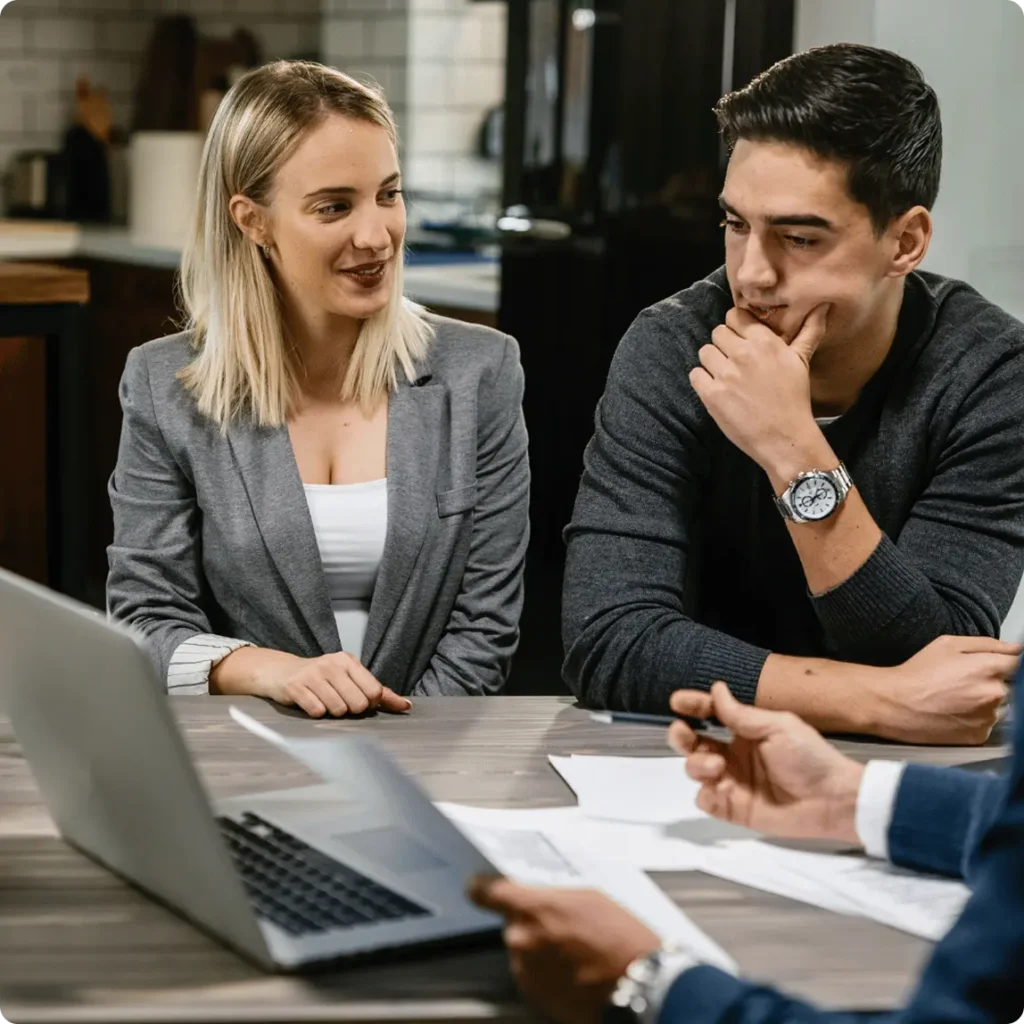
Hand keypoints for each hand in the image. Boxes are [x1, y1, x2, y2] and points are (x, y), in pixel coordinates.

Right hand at [211, 647, 411, 718]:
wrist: (280, 672)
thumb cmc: (321, 678)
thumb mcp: (350, 678)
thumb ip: (379, 692)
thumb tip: (407, 706)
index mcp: (348, 661)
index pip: (373, 692)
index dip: (367, 703)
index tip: (357, 700)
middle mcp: (332, 664)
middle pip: (357, 704)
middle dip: (349, 709)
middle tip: (337, 701)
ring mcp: (313, 674)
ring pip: (337, 710)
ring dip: (331, 712)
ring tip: (323, 701)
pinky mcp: (296, 686)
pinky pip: (317, 712)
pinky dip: (315, 713)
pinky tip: (310, 703)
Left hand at [468, 877, 658, 1023]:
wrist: (637, 984)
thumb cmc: (619, 937)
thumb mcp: (587, 896)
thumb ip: (552, 894)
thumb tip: (537, 895)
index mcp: (532, 907)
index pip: (487, 892)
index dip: (481, 888)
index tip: (477, 887)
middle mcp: (521, 939)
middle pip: (513, 924)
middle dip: (531, 924)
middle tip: (561, 927)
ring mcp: (525, 972)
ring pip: (523, 952)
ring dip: (539, 951)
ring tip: (574, 952)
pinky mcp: (534, 998)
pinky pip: (532, 977)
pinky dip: (546, 974)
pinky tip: (573, 971)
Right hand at [668, 682, 864, 842]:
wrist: (832, 799)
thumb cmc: (809, 757)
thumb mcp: (778, 727)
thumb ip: (742, 714)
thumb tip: (716, 688)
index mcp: (744, 732)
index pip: (711, 715)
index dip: (693, 706)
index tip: (678, 701)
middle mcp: (732, 754)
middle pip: (692, 742)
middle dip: (680, 735)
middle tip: (683, 733)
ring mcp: (732, 782)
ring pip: (694, 769)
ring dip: (696, 763)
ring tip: (717, 764)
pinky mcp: (733, 808)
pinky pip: (705, 800)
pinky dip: (706, 793)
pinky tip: (720, 788)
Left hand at [688, 304, 830, 476]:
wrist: (785, 438)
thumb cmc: (794, 399)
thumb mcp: (801, 361)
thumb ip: (809, 331)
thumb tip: (823, 305)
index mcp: (764, 342)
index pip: (735, 316)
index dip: (736, 328)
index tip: (740, 341)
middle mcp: (743, 354)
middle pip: (717, 333)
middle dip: (724, 345)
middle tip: (734, 363)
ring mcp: (726, 374)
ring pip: (704, 352)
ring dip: (712, 363)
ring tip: (726, 377)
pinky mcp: (712, 394)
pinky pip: (695, 375)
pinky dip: (702, 381)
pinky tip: (717, 390)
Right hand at [870, 635, 1020, 744]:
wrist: (894, 704)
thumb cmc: (917, 673)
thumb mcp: (947, 644)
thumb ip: (987, 644)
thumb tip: (1016, 649)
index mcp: (988, 667)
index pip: (1020, 664)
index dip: (1011, 664)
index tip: (1003, 666)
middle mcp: (994, 693)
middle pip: (1011, 686)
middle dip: (994, 682)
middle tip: (964, 682)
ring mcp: (988, 717)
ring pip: (999, 706)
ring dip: (984, 701)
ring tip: (954, 698)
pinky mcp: (979, 736)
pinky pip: (987, 723)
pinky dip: (975, 718)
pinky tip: (953, 712)